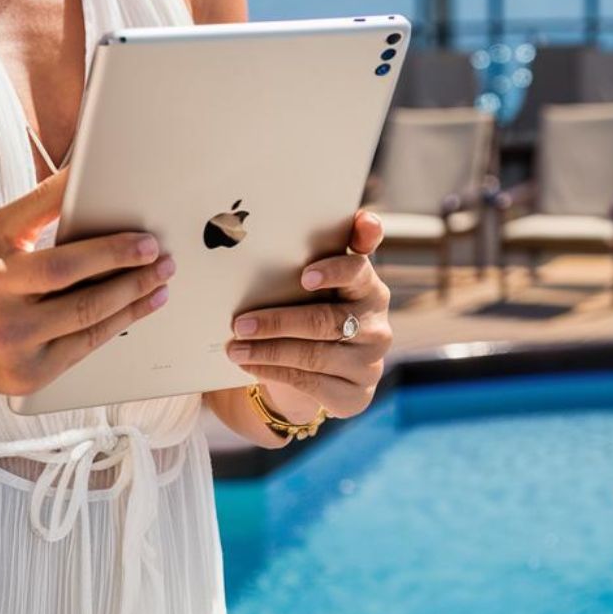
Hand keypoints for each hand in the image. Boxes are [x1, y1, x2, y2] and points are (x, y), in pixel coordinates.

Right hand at [0, 169, 174, 395]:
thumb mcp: (1, 234)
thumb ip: (43, 203)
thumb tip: (83, 169)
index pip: (59, 264)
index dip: (108, 253)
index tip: (144, 240)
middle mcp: (2, 317)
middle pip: (81, 298)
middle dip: (130, 276)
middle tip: (160, 257)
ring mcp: (17, 350)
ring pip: (91, 323)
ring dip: (135, 298)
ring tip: (161, 277)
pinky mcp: (33, 376)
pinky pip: (89, 346)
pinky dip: (123, 321)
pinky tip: (144, 304)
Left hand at [226, 210, 390, 419]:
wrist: (326, 368)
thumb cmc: (317, 310)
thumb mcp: (320, 283)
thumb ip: (323, 249)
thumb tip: (320, 218)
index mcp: (370, 288)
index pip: (358, 272)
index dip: (334, 272)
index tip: (305, 275)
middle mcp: (377, 326)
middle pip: (325, 321)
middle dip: (277, 322)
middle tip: (239, 323)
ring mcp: (370, 363)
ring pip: (314, 356)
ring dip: (268, 351)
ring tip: (235, 347)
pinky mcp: (356, 395)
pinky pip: (311, 384)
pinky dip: (275, 374)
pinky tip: (250, 365)